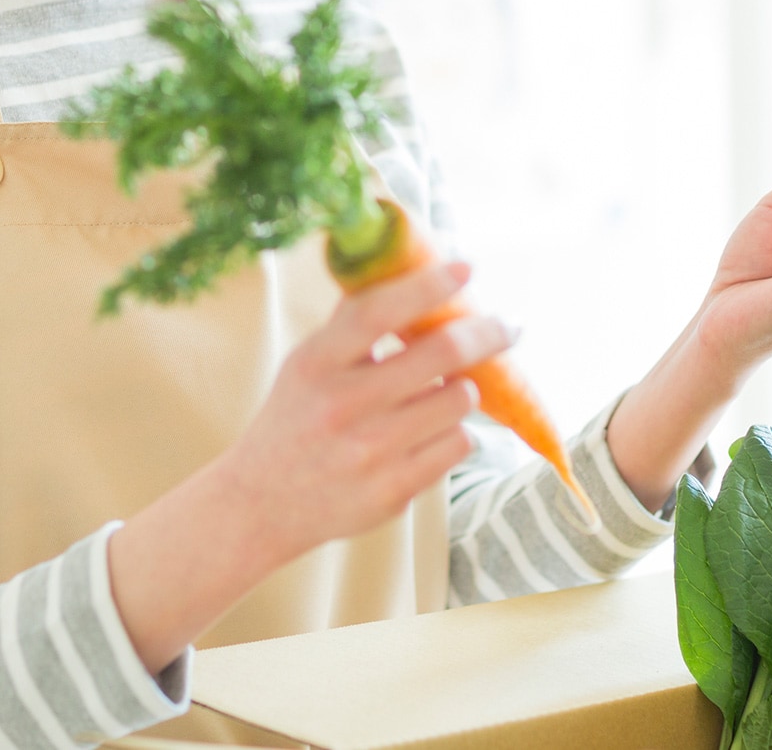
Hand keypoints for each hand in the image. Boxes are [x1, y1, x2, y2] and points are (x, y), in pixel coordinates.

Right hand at [210, 259, 515, 563]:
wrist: (262, 503)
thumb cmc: (296, 418)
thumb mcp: (307, 363)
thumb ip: (352, 323)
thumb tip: (409, 270)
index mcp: (317, 362)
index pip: (379, 313)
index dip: (429, 286)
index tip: (467, 267)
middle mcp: (343, 405)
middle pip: (442, 354)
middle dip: (488, 332)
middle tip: (509, 325)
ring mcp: (370, 451)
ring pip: (459, 400)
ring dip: (463, 390)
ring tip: (442, 394)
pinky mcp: (393, 490)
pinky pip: (458, 444)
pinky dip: (454, 432)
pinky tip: (429, 434)